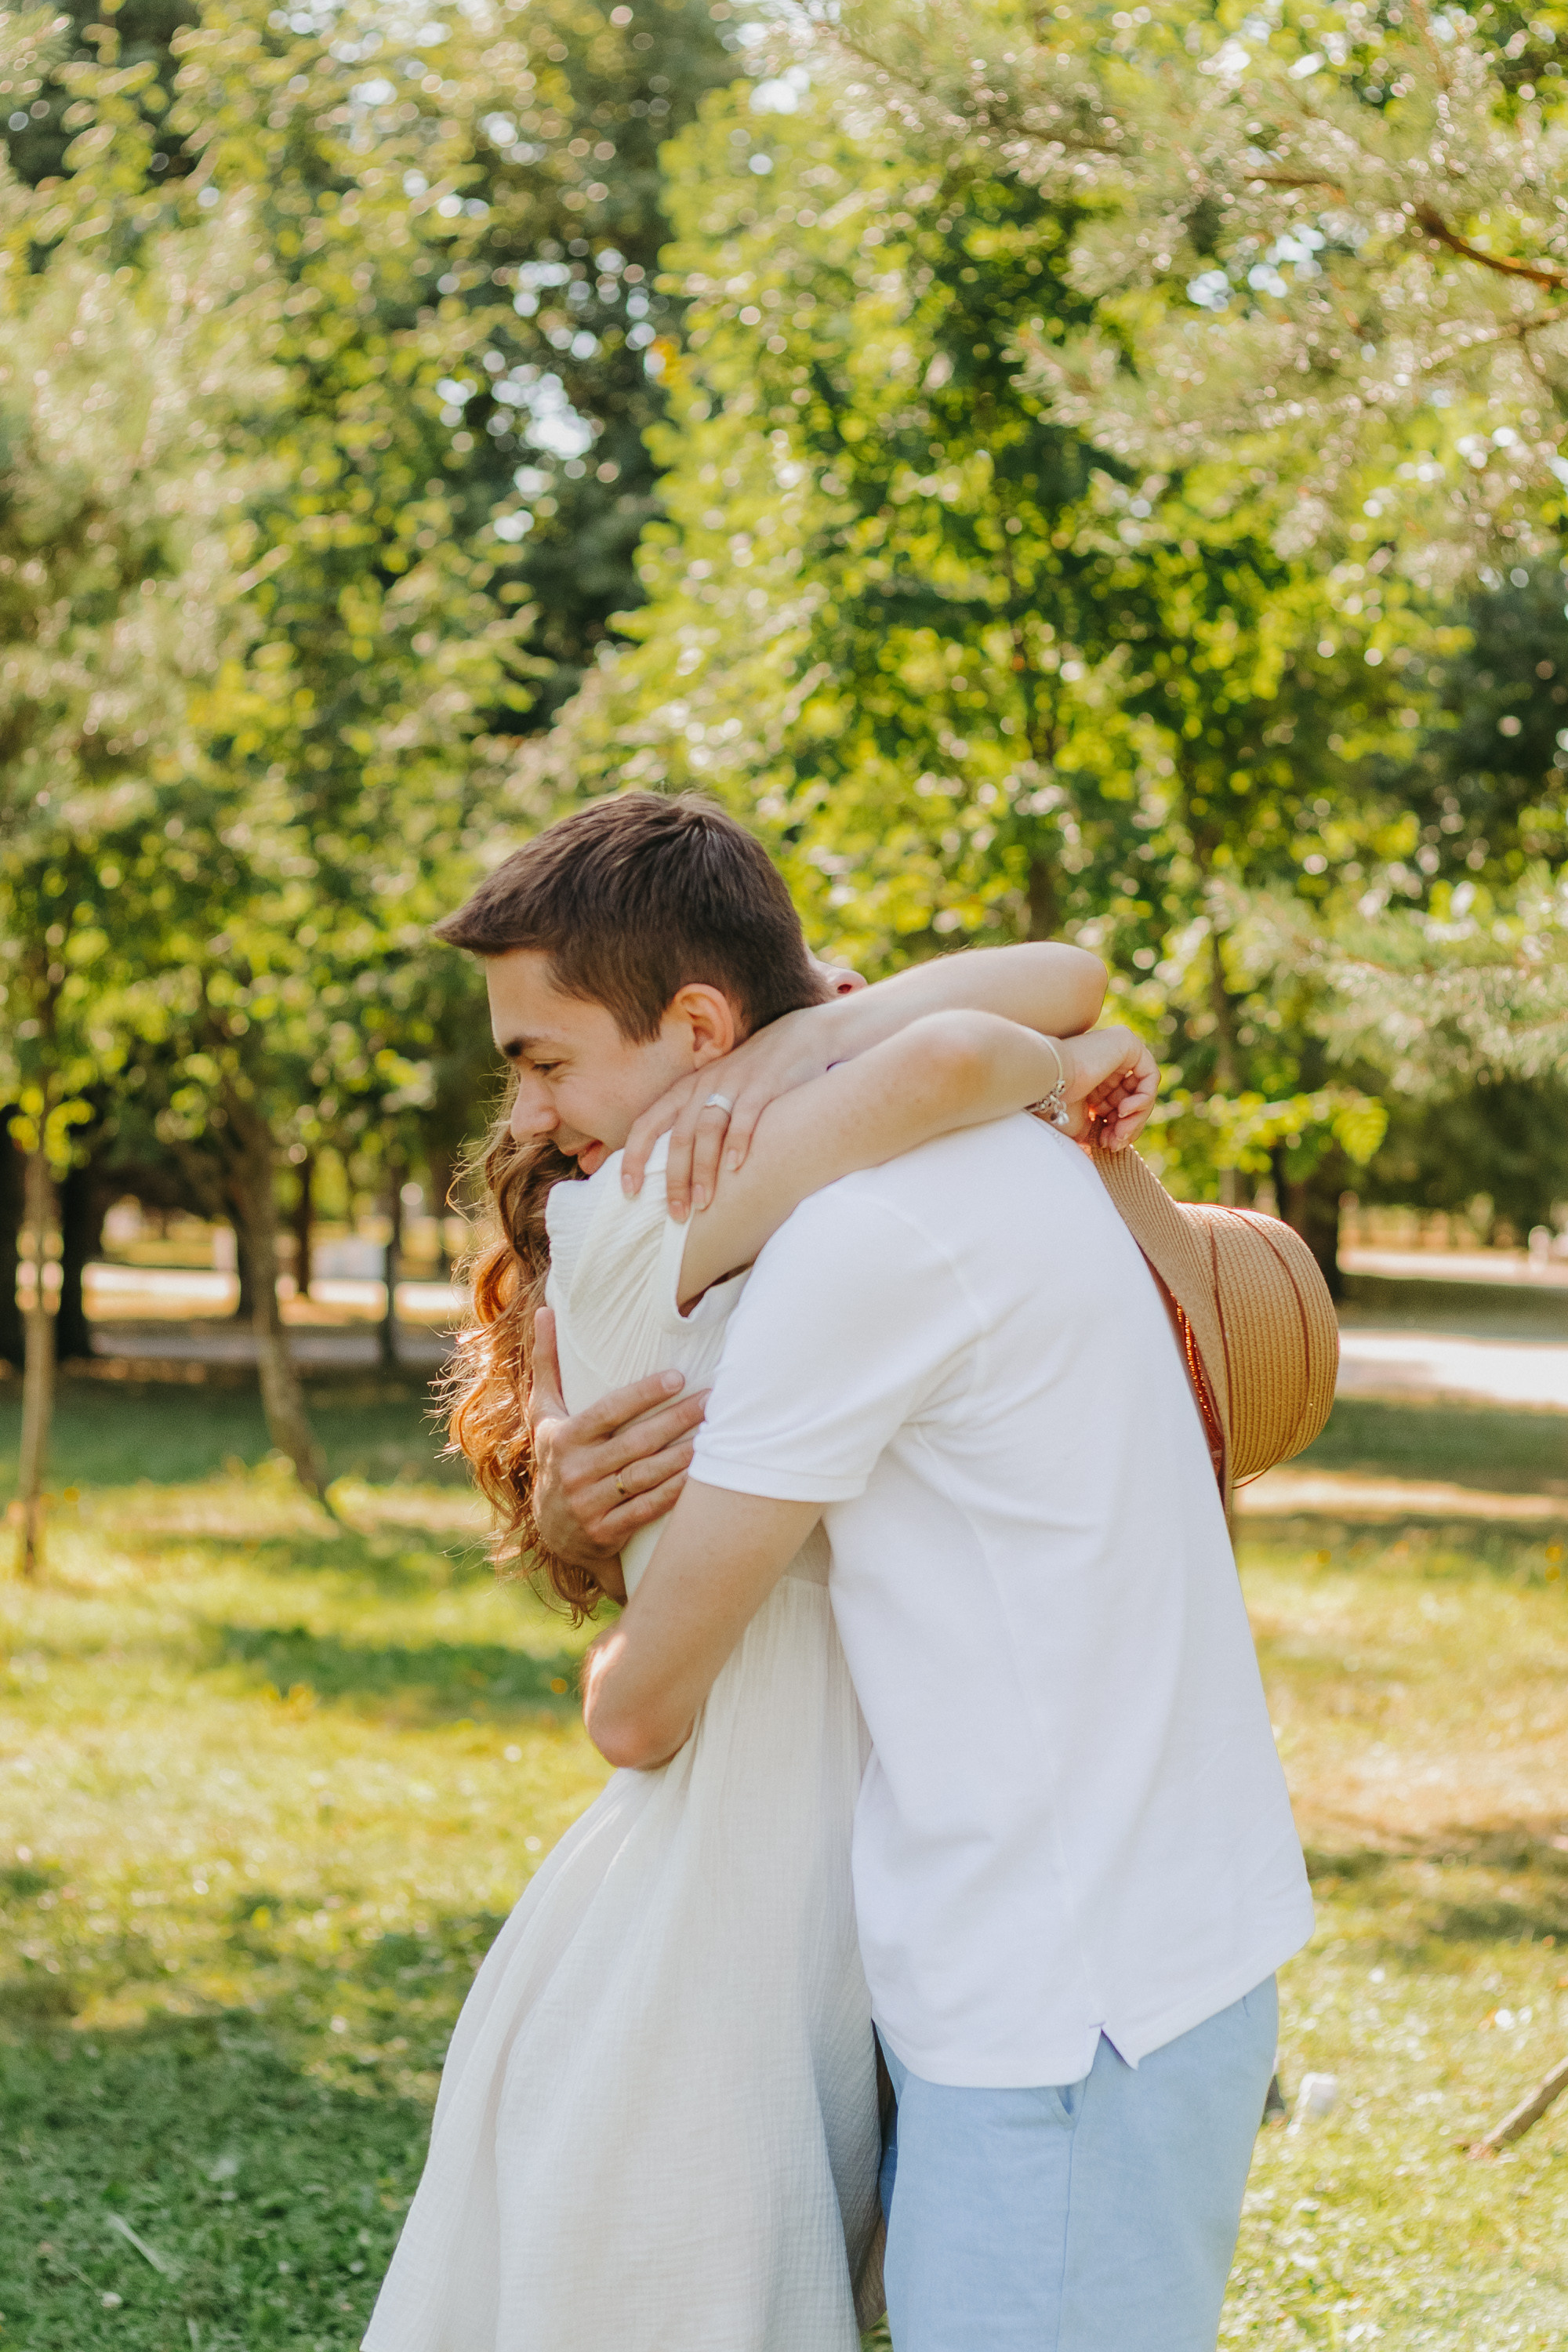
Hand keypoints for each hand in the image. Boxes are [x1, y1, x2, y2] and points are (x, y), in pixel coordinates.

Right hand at [528, 1307, 707, 1582]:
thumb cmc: (556, 1456)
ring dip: (683, 1456)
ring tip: (716, 1435)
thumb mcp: (544, 1414)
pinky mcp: (607, 1532)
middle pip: (634, 1443)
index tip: (677, 1377)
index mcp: (562, 1438)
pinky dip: (675, 1493)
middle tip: (712, 1400)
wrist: (553, 1531)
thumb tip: (545, 1310)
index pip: (607, 1411)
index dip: (642, 1394)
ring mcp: (589, 1505)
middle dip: (677, 1420)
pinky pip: (648, 1509)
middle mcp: (574, 1472)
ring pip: (645, 1477)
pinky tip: (702, 1478)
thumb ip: (548, 1364)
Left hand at [620, 998, 847, 1218]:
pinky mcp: (763, 1086)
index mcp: (685, 1090)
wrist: (798, 1039)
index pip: (647, 1124)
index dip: (633, 1158)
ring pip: (708, 1130)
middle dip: (675, 1179)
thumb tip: (670, 1169)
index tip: (629, 1191)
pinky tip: (736, 1167)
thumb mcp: (713, 1091)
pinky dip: (738, 1141)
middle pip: (679, 1137)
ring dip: (703, 1169)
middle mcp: (704, 1086)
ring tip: (703, 1203)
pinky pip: (746, 1116)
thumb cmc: (750, 1077)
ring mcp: (733, 1085)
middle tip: (676, 1214)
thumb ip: (693, 1120)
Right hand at [1051, 1027, 1159, 1151]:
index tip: (1109, 1145)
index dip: (1119, 1129)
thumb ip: (1101, 1130)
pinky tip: (1124, 1111)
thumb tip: (1115, 1143)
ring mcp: (1118, 1051)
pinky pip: (1150, 1076)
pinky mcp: (1128, 1043)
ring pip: (1144, 1091)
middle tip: (1116, 1143)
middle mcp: (1108, 1062)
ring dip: (1136, 1118)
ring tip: (1119, 1131)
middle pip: (1134, 1099)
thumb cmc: (1055, 1104)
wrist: (1046, 1082)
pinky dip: (1143, 1100)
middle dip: (1129, 1126)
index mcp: (1096, 1079)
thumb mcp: (1081, 1124)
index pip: (1120, 1105)